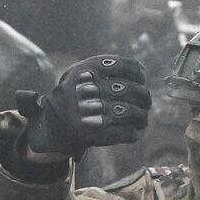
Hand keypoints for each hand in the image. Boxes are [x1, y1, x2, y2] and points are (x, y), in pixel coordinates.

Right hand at [17, 55, 150, 160]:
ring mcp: (92, 112)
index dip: (138, 74)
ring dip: (142, 117)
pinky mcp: (95, 133)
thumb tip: (142, 72)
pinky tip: (131, 132)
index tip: (141, 80)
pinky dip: (132, 134)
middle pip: (131, 90)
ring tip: (142, 120)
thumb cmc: (74, 96)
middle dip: (144, 97)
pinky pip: (124, 133)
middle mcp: (90, 89)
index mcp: (88, 70)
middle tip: (146, 102)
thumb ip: (107, 69)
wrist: (52, 124)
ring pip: (131, 112)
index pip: (125, 66)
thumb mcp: (81, 74)